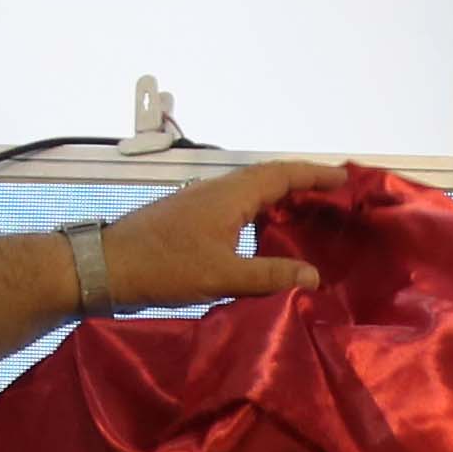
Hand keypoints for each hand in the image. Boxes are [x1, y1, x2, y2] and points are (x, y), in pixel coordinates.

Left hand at [91, 158, 351, 310]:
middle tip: (335, 195)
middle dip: (305, 182)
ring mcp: (203, 201)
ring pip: (252, 191)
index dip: (316, 174)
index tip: (346, 177)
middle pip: (270, 177)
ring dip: (283, 197)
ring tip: (309, 213)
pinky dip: (262, 212)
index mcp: (231, 195)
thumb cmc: (163, 267)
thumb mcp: (222, 276)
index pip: (283, 174)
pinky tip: (267, 234)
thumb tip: (313, 277)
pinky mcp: (192, 217)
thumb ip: (270, 275)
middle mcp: (219, 190)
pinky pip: (239, 206)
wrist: (106, 266)